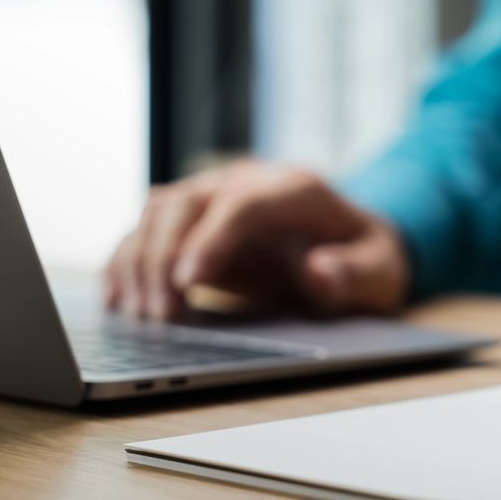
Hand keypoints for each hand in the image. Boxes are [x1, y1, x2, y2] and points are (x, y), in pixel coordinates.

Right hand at [105, 161, 409, 319]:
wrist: (354, 246)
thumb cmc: (367, 260)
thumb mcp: (381, 272)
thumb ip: (355, 273)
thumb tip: (319, 271)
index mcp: (296, 189)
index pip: (242, 204)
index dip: (211, 240)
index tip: (190, 283)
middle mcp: (247, 182)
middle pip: (185, 202)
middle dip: (163, 257)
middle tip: (160, 316)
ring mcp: (215, 197)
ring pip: (157, 212)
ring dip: (139, 262)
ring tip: (141, 317)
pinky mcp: (193, 222)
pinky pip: (146, 230)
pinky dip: (126, 261)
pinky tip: (119, 300)